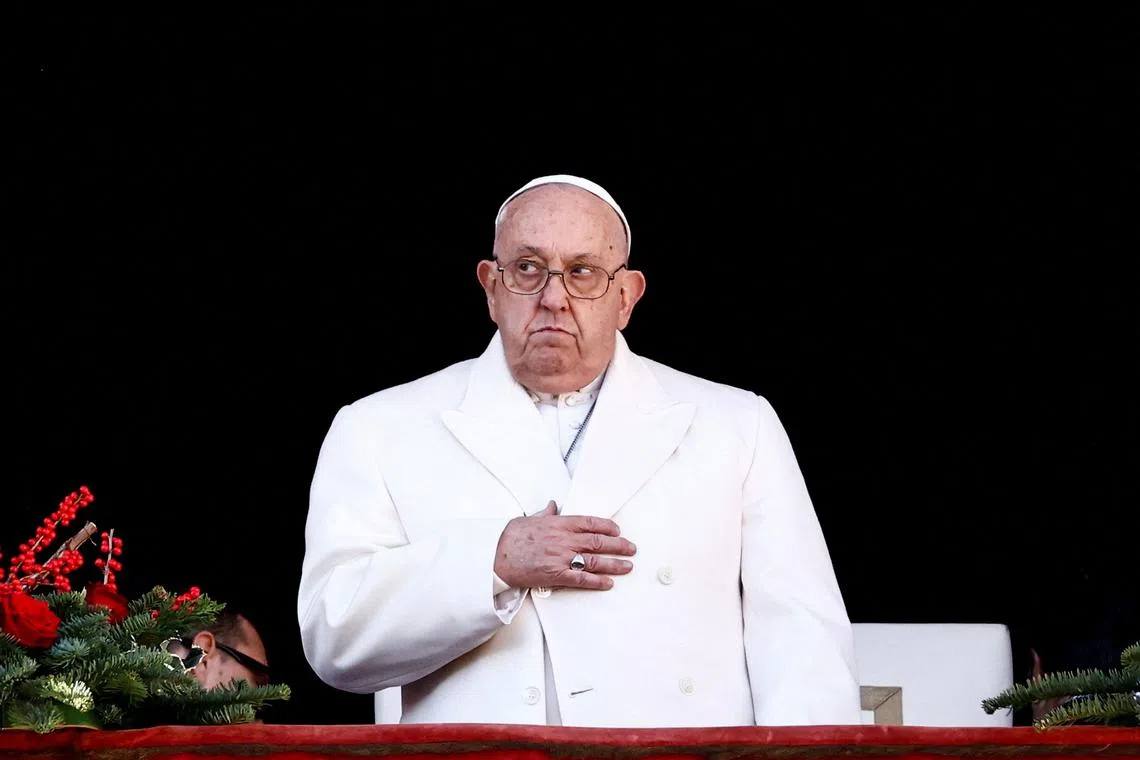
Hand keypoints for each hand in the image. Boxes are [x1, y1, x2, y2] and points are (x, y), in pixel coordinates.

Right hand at [494, 501, 636, 589]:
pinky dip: (597, 581)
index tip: (617, 530)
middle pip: (598, 542)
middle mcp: (564, 540)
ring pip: (594, 561)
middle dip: (618, 545)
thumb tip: (553, 506)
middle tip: (631, 548)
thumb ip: (546, 514)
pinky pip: (581, 579)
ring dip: (614, 564)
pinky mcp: (556, 575)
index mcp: (559, 524)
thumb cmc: (510, 538)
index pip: (590, 522)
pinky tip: (608, 582)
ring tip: (627, 566)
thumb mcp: (529, 519)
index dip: (607, 526)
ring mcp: (561, 558)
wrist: (495, 556)